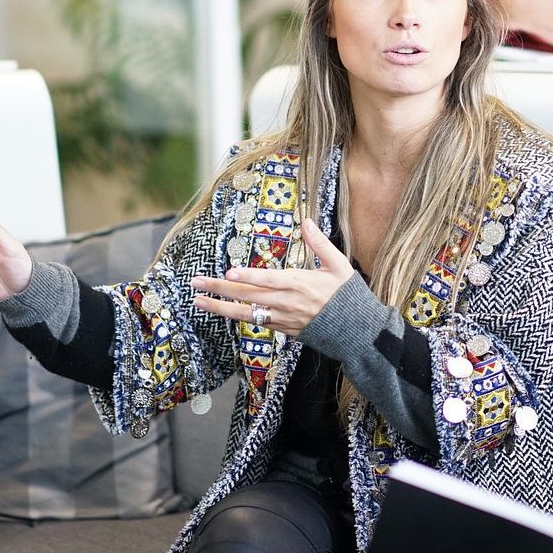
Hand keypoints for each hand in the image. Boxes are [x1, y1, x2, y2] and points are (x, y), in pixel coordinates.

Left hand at [190, 218, 352, 335]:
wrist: (356, 332)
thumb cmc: (348, 296)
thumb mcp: (339, 265)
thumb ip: (319, 243)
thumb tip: (306, 221)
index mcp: (300, 284)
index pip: (268, 280)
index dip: (248, 276)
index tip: (229, 272)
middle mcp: (286, 302)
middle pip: (248, 295)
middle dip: (220, 289)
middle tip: (196, 282)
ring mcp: (283, 318)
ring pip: (246, 313)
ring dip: (220, 307)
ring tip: (198, 300)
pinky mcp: (283, 329)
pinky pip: (256, 322)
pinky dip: (238, 316)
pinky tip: (222, 310)